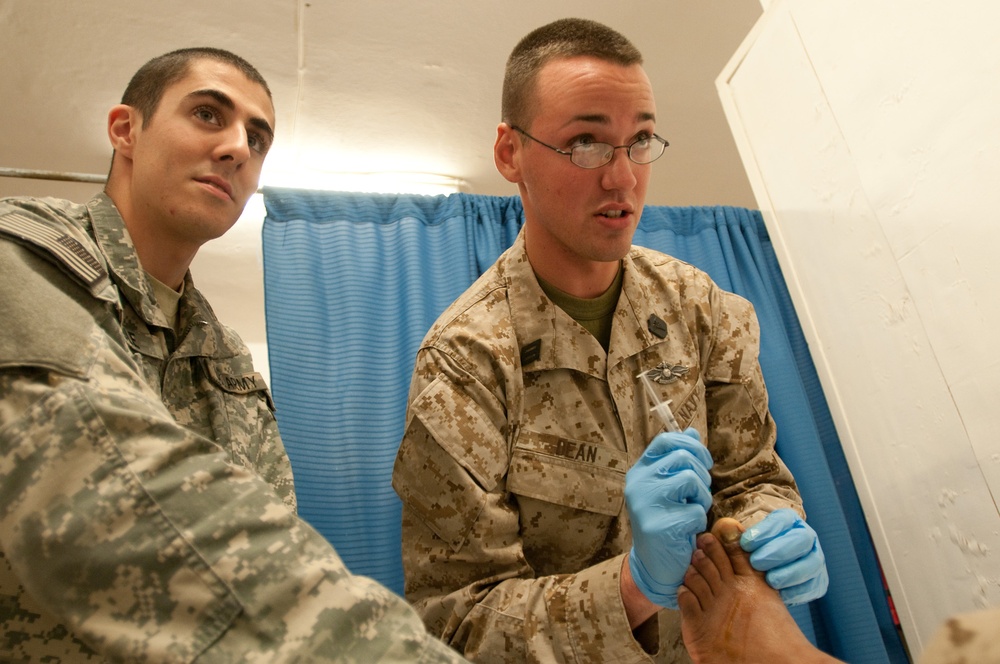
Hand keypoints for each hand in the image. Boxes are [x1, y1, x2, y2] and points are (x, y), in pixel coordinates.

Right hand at [626, 428, 713, 608]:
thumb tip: (691, 431)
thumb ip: (678, 460)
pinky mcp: (660, 525)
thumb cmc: (667, 521)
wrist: (655, 565)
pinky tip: (686, 531)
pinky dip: (699, 521)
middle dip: (702, 474)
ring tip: (691, 511)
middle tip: (697, 494)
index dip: (691, 445)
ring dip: (702, 498)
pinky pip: (696, 511)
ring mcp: (646, 503)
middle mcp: (638, 484)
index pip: (666, 440)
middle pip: (684, 457)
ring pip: (692, 479)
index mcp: (640, 472)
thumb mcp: (670, 487)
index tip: (703, 461)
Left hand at [741, 508, 828, 604]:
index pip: (782, 520)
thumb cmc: (746, 552)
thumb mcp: (737, 542)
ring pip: (811, 563)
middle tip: (755, 563)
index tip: (745, 543)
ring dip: (790, 572)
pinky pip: (813, 586)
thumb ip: (732, 534)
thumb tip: (726, 527)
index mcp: (788, 521)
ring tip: (769, 581)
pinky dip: (798, 590)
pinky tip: (782, 595)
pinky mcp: (817, 581)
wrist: (759, 572)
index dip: (765, 531)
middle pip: (801, 540)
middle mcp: (805, 538)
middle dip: (778, 551)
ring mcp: (813, 559)